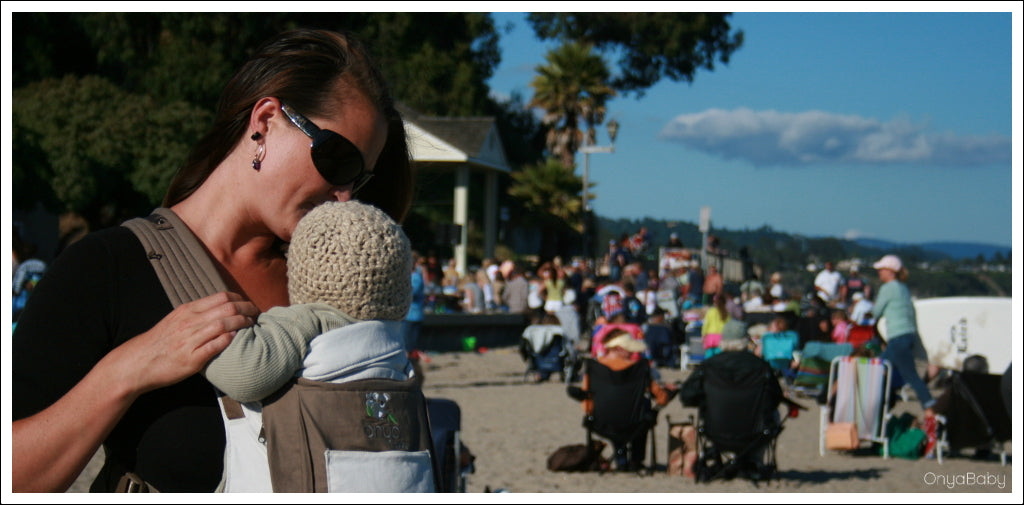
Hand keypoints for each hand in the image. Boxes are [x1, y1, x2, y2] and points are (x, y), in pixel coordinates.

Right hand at [105, 292, 258, 395]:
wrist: (137, 362)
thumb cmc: (160, 342)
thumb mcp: (176, 320)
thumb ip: (196, 314)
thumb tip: (220, 310)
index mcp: (187, 310)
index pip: (221, 297)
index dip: (240, 299)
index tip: (248, 304)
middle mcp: (190, 322)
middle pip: (227, 308)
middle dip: (247, 310)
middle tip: (257, 314)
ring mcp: (190, 340)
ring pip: (223, 325)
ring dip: (242, 324)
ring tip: (252, 326)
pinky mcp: (191, 358)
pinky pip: (215, 345)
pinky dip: (228, 340)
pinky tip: (236, 339)